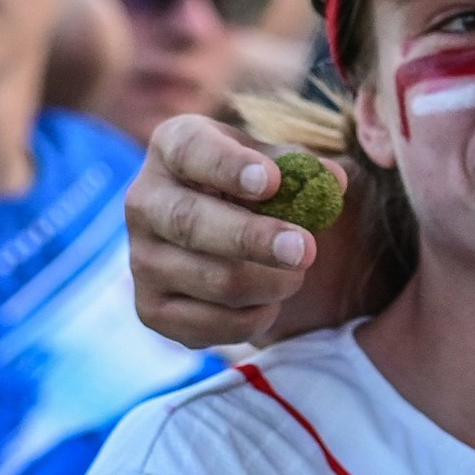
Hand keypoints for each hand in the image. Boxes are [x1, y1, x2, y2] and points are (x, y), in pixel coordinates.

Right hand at [125, 115, 335, 346]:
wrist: (214, 233)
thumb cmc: (248, 189)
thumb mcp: (271, 164)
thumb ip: (302, 169)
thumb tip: (332, 181)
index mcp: (171, 147)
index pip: (190, 151)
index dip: (228, 167)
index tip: (271, 181)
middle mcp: (144, 202)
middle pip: (192, 223)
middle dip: (253, 239)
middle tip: (306, 250)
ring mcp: (141, 260)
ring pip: (213, 280)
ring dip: (270, 284)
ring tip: (295, 274)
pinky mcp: (150, 310)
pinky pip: (209, 327)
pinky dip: (253, 319)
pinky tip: (268, 302)